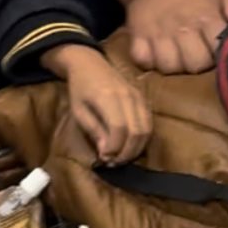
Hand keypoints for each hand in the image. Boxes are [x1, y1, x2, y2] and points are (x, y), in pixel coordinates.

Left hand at [48, 45, 149, 164]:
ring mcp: (138, 96)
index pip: (119, 129)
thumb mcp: (79, 111)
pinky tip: (129, 145)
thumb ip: (94, 131)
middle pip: (137, 132)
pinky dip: (141, 139)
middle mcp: (128, 96)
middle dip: (126, 153)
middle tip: (113, 162)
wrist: (89, 64)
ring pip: (147, 130)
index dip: (114, 148)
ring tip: (121, 156)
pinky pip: (149, 123)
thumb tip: (106, 153)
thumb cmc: (80, 89)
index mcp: (108, 97)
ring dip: (136, 148)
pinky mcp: (143, 99)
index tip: (104, 159)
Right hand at [126, 0, 227, 76]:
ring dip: (174, 66)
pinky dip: (149, 62)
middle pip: (194, 64)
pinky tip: (156, 55)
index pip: (218, 49)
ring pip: (168, 67)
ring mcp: (157, 32)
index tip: (218, 51)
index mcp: (205, 16)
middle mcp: (181, 26)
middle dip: (198, 65)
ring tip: (178, 56)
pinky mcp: (136, 36)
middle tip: (197, 55)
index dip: (220, 55)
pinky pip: (142, 61)